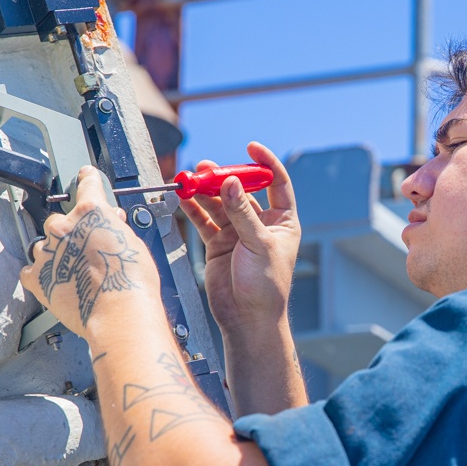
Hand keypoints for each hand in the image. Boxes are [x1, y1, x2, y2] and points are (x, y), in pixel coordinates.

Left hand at [20, 166, 160, 337]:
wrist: (120, 313)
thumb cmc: (132, 281)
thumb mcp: (134, 244)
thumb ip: (117, 228)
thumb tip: (112, 222)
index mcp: (91, 212)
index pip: (87, 185)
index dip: (88, 179)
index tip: (85, 176)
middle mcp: (64, 226)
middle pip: (60, 220)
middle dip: (73, 232)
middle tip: (89, 249)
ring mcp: (48, 251)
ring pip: (46, 245)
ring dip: (58, 254)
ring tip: (77, 273)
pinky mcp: (37, 277)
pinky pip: (32, 270)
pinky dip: (42, 274)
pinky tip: (58, 282)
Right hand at [178, 142, 299, 334]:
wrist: (246, 318)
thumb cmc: (265, 286)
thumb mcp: (258, 244)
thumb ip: (242, 213)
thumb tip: (229, 182)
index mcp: (283, 221)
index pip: (277, 183)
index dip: (265, 163)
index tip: (251, 146)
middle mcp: (261, 224)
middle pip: (242, 190)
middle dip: (225, 176)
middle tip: (207, 168)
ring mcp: (238, 233)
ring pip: (220, 203)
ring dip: (205, 191)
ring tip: (190, 179)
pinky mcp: (218, 244)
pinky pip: (204, 220)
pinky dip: (193, 208)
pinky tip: (183, 196)